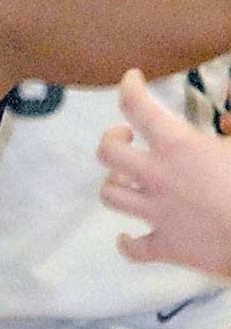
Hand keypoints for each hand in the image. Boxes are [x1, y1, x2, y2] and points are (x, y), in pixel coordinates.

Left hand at [97, 67, 230, 275]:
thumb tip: (230, 92)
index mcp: (178, 145)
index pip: (137, 106)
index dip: (129, 87)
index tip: (131, 79)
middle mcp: (158, 177)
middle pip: (108, 152)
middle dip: (112, 139)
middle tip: (126, 135)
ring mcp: (158, 213)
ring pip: (111, 195)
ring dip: (114, 183)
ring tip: (126, 177)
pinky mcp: (167, 247)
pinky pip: (134, 249)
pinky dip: (127, 244)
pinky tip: (127, 237)